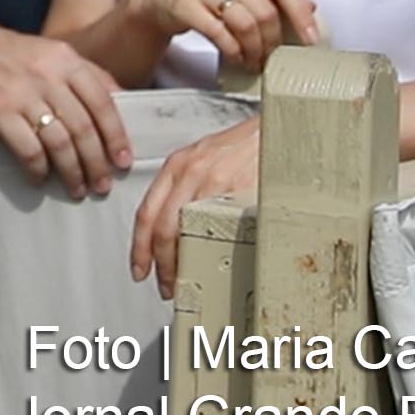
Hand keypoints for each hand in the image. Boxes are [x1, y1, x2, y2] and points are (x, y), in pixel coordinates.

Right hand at [0, 23, 132, 198]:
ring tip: (77, 187)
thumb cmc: (7, 52)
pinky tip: (39, 178)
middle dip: (97, 162)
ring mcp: (21, 93)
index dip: (116, 135)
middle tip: (102, 185)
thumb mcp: (50, 51)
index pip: (103, 102)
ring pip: (59, 141)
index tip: (123, 160)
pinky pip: (27, 148)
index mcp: (65, 59)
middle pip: (83, 127)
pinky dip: (38, 168)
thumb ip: (84, 72)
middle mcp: (47, 74)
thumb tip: (121, 100)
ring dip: (72, 171)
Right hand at [125, 0, 318, 75]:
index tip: (311, 40)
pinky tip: (236, 57)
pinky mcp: (185, 3)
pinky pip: (220, 34)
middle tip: (273, 58)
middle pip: (266, 12)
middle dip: (273, 43)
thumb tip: (312, 9)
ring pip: (245, 25)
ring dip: (254, 51)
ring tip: (255, 61)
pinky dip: (233, 52)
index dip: (301, 16)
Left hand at [131, 116, 258, 297]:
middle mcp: (189, 172)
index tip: (140, 268)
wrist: (275, 128)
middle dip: (160, 263)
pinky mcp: (239, 189)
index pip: (147, 212)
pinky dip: (213, 249)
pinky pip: (219, 225)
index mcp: (177, 166)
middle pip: (162, 227)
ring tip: (187, 280)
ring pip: (186, 230)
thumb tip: (176, 227)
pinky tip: (216, 262)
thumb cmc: (243, 147)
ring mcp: (214, 181)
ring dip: (183, 261)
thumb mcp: (204, 160)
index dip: (140, 246)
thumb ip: (186, 187)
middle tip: (165, 285)